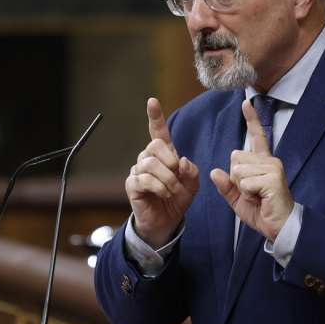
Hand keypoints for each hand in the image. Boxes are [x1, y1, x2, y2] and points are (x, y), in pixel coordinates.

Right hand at [126, 98, 199, 248]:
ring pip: (151, 163)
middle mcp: (148, 159)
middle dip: (170, 160)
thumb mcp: (192, 185)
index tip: (152, 101)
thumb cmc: (177, 199)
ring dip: (167, 179)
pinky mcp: (132, 184)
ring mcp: (138, 171)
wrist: (166, 222)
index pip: (157, 132)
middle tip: (177, 176)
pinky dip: (159, 187)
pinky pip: (144, 179)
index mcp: (163, 155)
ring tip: (172, 191)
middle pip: (154, 145)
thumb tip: (183, 161)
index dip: (155, 116)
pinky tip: (163, 194)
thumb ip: (192, 172)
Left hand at [210, 99, 293, 240]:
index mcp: (262, 162)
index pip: (255, 137)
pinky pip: (245, 182)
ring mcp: (273, 168)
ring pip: (238, 170)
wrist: (279, 227)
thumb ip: (226, 186)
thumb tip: (214, 171)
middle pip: (235, 157)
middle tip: (251, 192)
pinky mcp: (273, 178)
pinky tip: (261, 198)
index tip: (245, 103)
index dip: (251, 119)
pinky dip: (248, 194)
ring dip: (242, 188)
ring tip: (257, 196)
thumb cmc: (261, 211)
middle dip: (236, 178)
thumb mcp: (238, 199)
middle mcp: (269, 160)